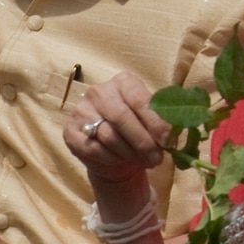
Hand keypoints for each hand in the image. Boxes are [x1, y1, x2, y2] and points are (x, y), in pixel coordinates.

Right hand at [63, 70, 182, 190]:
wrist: (113, 153)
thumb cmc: (136, 133)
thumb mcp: (151, 123)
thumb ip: (161, 123)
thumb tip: (172, 135)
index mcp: (124, 82)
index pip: (140, 99)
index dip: (155, 122)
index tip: (167, 140)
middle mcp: (99, 92)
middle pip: (121, 118)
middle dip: (142, 142)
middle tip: (156, 159)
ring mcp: (81, 111)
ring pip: (108, 136)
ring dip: (129, 153)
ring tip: (142, 161)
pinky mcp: (70, 132)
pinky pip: (93, 149)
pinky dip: (111, 159)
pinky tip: (119, 161)